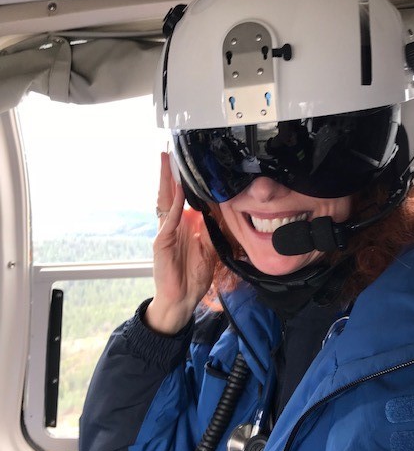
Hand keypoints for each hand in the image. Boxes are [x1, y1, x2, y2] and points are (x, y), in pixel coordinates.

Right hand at [145, 152, 215, 333]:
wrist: (182, 298)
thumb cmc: (193, 275)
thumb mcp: (208, 248)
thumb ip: (210, 229)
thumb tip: (215, 211)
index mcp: (182, 224)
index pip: (180, 197)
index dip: (181, 179)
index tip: (184, 161)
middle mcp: (171, 225)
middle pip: (169, 193)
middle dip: (168, 172)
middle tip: (167, 151)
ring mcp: (165, 232)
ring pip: (165, 201)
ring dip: (167, 182)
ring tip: (166, 162)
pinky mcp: (161, 243)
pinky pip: (169, 221)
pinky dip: (174, 206)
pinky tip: (178, 192)